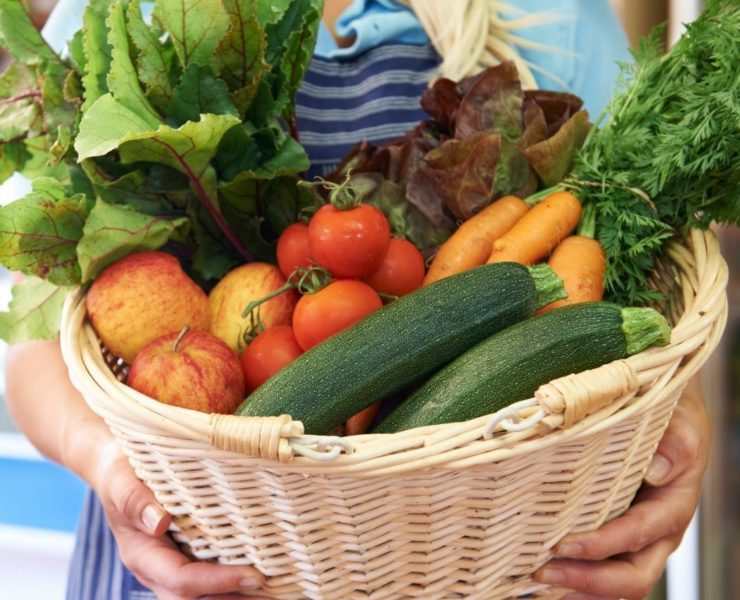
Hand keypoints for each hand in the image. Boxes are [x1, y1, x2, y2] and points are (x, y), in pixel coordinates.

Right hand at [92, 441, 267, 599]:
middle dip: (233, 599)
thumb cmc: (120, 473)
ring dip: (236, 597)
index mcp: (143, 556)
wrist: (116, 470)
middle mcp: (158, 570)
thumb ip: (136, 501)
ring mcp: (171, 567)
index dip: (218, 581)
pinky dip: (233, 584)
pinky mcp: (186, 557)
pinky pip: (209, 581)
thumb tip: (160, 522)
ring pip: (204, 596)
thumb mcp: (122, 482)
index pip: (182, 580)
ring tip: (276, 593)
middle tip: (274, 595)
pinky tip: (265, 578)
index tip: (254, 576)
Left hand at [533, 374, 709, 598]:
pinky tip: (538, 580)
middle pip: (630, 577)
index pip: (638, 536)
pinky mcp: (615, 537)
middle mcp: (656, 534)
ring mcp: (636, 541)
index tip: (564, 545)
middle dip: (586, 580)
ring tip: (533, 583)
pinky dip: (573, 580)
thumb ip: (675, 444)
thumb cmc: (673, 420)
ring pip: (613, 582)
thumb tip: (657, 470)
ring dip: (576, 587)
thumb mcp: (681, 424)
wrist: (671, 416)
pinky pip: (598, 569)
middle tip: (542, 572)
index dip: (602, 545)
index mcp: (672, 507)